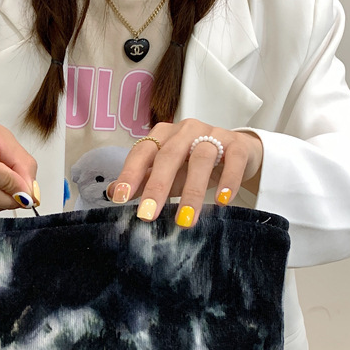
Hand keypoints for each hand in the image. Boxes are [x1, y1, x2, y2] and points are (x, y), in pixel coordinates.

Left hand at [109, 118, 262, 226]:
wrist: (238, 153)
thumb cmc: (194, 164)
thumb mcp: (168, 173)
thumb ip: (143, 181)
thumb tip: (111, 192)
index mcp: (163, 135)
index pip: (143, 152)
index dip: (130, 173)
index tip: (120, 198)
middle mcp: (186, 130)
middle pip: (169, 155)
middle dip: (157, 186)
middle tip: (148, 215)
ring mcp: (213, 134)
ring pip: (201, 158)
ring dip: (193, 192)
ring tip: (185, 220)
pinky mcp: (238, 145)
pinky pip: (233, 160)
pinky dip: (229, 180)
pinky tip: (223, 201)